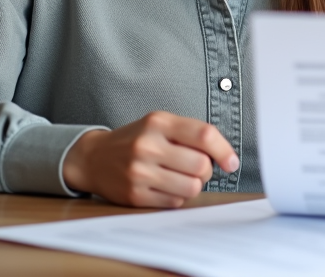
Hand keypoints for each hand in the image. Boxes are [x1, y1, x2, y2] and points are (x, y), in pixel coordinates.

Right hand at [62, 111, 239, 207]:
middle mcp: (148, 145)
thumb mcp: (159, 124)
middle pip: (201, 165)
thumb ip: (190, 134)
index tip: (231, 162)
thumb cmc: (135, 140)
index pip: (204, 135)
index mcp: (158, 122)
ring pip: (191, 187)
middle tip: (198, 168)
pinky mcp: (135, 195)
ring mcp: (140, 171)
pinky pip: (174, 202)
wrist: (93, 158)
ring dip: (194, 185)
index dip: (224, 150)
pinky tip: (166, 186)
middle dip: (207, 170)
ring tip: (182, 178)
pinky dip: (177, 196)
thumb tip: (226, 156)